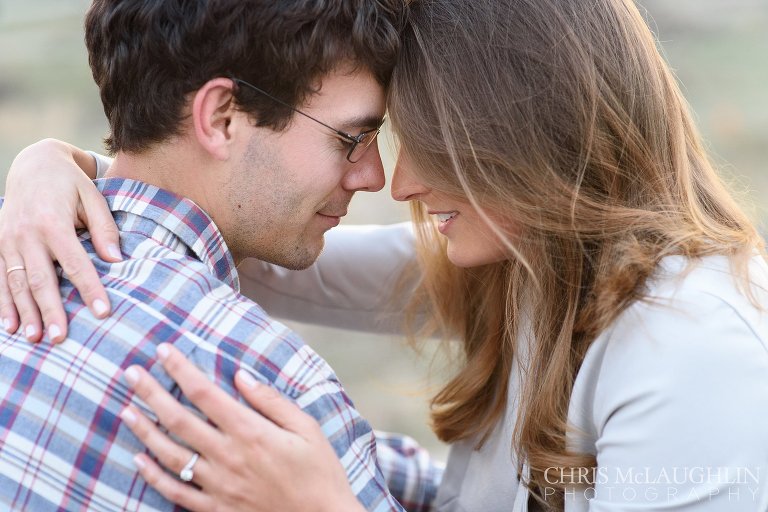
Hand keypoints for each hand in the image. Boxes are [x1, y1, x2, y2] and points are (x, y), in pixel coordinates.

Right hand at [0, 139, 121, 341]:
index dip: (90, 289)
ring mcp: (8, 240)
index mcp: (53, 222)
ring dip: (24, 312)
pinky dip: (3, 303)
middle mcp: (27, 234)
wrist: (33, 163)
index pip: (75, 263)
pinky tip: (9, 326)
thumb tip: (117, 259)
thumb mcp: (93, 197)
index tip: (103, 312)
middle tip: (60, 338)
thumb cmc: (70, 183)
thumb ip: (104, 228)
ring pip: (15, 282)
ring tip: (34, 338)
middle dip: (51, 310)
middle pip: (40, 279)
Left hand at [120, 343, 364, 511]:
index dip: (181, 369)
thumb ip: (271, 401)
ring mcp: (218, 485)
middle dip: (151, 393)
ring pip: (170, 454)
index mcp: (250, 432)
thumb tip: (241, 375)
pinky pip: (176, 491)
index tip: (163, 351)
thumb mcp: (306, 429)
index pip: (205, 393)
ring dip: (145, 430)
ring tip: (127, 410)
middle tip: (131, 374)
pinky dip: (154, 476)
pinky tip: (139, 460)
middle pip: (179, 420)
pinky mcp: (216, 508)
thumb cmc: (319, 472)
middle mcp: (228, 456)